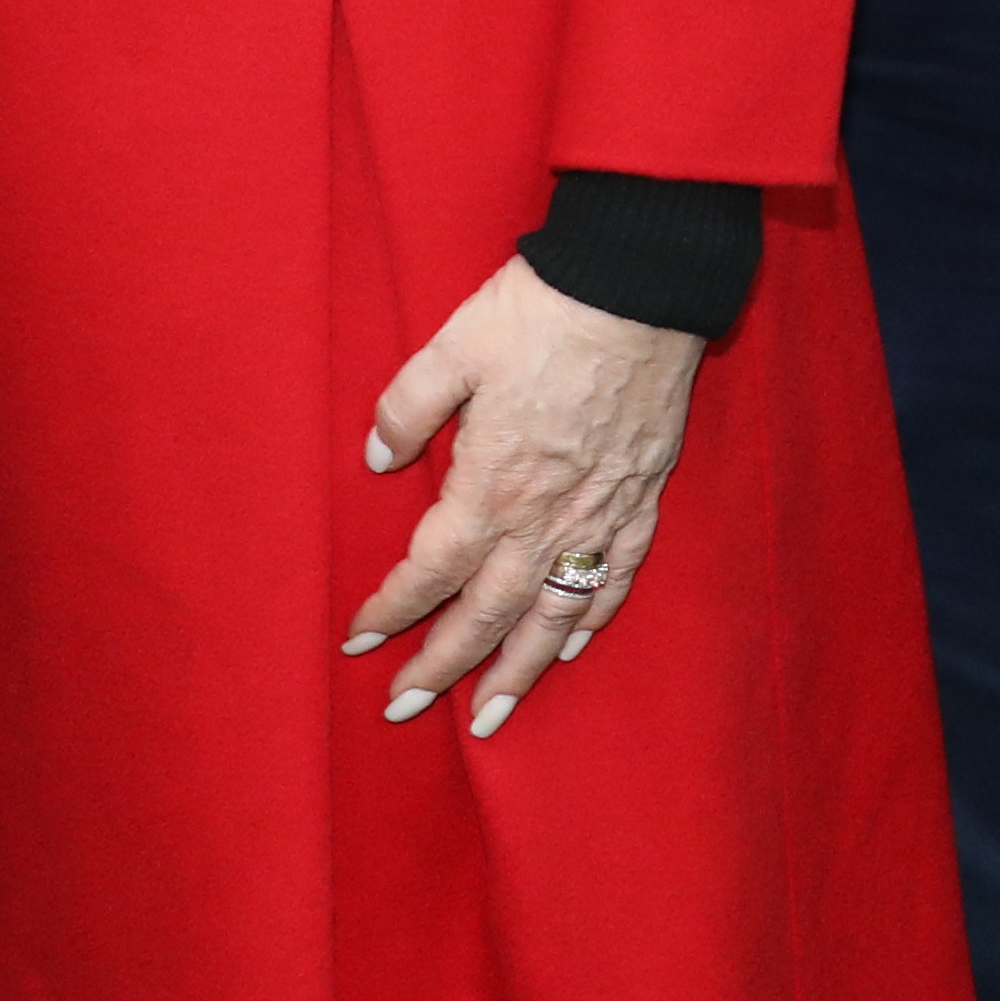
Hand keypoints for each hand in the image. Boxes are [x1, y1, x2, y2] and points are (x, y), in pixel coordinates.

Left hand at [345, 258, 704, 740]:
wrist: (640, 284)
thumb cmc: (542, 311)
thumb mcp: (452, 347)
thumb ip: (407, 409)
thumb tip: (378, 460)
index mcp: (490, 485)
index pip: (430, 570)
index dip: (391, 610)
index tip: (358, 640)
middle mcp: (544, 517)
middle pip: (486, 614)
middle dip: (441, 669)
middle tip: (404, 710)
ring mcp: (598, 514)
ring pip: (552, 615)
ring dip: (517, 671)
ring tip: (490, 716)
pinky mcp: (641, 498)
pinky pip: (615, 578)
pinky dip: (590, 620)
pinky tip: (568, 646)